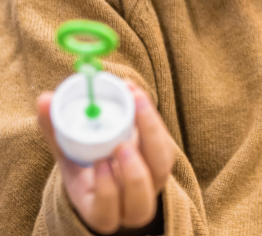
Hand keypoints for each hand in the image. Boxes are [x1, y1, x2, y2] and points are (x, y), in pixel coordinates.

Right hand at [37, 81, 175, 233]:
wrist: (113, 157)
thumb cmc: (87, 163)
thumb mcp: (69, 153)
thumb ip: (56, 131)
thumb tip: (43, 100)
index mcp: (101, 212)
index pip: (106, 213)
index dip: (107, 192)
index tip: (99, 162)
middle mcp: (132, 205)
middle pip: (141, 200)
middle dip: (133, 173)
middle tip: (120, 145)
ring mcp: (154, 183)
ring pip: (160, 169)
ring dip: (150, 138)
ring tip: (134, 109)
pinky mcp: (166, 158)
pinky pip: (167, 145)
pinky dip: (154, 121)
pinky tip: (138, 99)